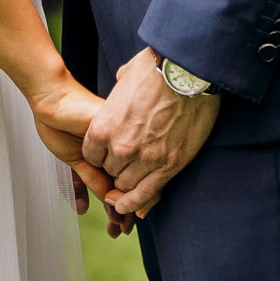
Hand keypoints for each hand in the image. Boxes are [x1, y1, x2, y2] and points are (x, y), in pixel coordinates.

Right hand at [28, 71, 118, 218]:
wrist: (51, 98)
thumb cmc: (60, 122)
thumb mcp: (75, 159)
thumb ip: (89, 178)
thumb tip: (96, 205)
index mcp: (111, 153)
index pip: (121, 183)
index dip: (122, 205)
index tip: (119, 226)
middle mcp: (119, 149)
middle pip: (127, 185)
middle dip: (124, 211)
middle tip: (120, 231)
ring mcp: (118, 143)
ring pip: (125, 180)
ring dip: (121, 205)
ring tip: (117, 223)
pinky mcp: (113, 137)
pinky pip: (115, 169)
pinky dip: (113, 190)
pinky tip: (111, 205)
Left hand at [80, 48, 219, 225]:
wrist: (188, 73)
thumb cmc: (157, 70)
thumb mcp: (125, 77)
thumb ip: (117, 92)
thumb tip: (121, 88)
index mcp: (103, 126)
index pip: (91, 156)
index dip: (99, 156)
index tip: (107, 154)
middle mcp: (120, 147)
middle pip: (110, 172)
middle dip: (115, 169)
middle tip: (126, 164)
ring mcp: (145, 158)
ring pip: (127, 185)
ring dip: (128, 184)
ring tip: (131, 182)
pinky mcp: (169, 165)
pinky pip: (147, 193)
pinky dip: (137, 203)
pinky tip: (131, 210)